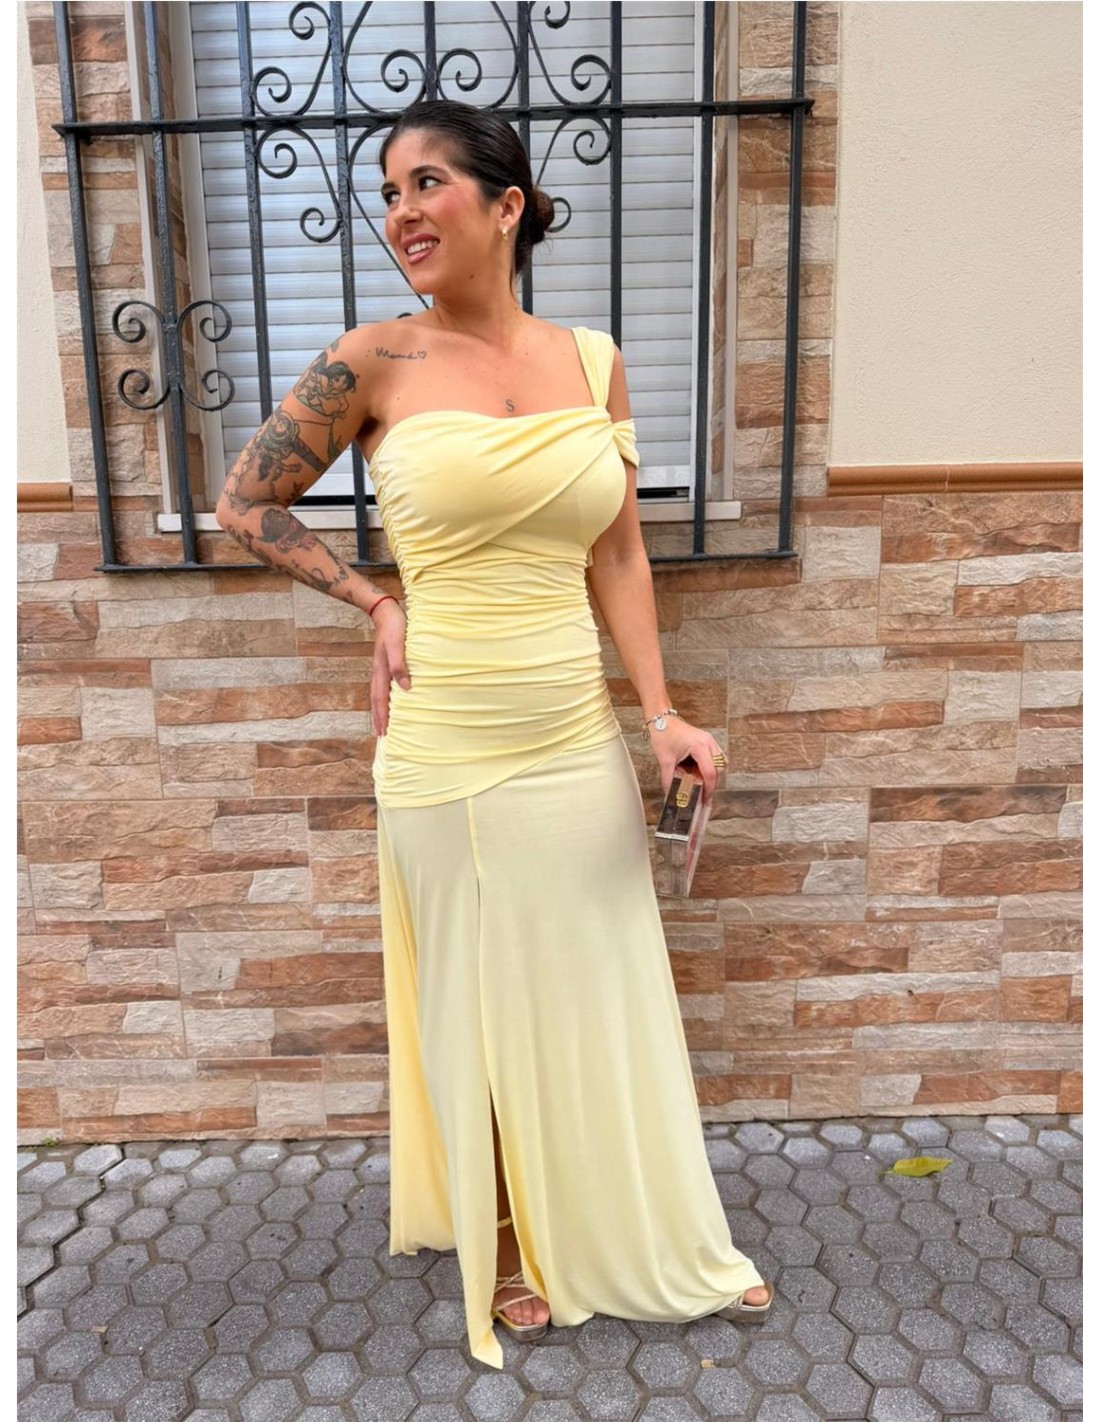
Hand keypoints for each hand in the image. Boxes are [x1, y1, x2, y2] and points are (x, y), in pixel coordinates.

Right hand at [369, 600, 408, 737]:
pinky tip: (390, 699)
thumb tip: (405, 688)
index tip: (383, 733)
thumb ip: (400, 665)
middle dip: (378, 718)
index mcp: (381, 671)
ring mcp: (380, 668)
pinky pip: (383, 686)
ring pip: (378, 694)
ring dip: (380, 710)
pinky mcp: (385, 663)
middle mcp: (379, 672)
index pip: (380, 699)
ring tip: (383, 723)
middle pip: (376, 700)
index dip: (382, 716)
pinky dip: (383, 698)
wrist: (386, 611)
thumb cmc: (394, 627)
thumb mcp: (398, 644)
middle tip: (381, 735)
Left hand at [646, 715, 725, 805]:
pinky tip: (700, 773)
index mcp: (699, 746)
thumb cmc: (663, 734)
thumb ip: (668, 780)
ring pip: (720, 764)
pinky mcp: (707, 741)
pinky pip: (716, 758)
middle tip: (703, 796)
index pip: (710, 773)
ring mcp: (709, 740)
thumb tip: (670, 795)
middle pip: (719, 769)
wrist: (661, 718)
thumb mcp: (664, 760)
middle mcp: (708, 742)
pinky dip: (711, 768)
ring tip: (701, 785)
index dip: (709, 789)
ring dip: (713, 776)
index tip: (705, 800)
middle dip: (712, 784)